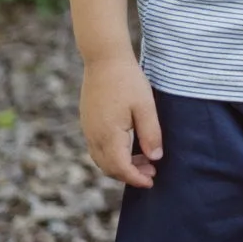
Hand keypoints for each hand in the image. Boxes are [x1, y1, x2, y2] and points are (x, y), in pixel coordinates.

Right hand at [80, 55, 161, 187]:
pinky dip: (113, 155)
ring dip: (121, 166)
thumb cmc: (128, 81)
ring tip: (145, 160)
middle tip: (152, 172)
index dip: (136, 178)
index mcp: (108, 135)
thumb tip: (155, 158)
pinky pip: (98, 148)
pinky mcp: (88, 122)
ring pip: (102, 159)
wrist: (104, 60)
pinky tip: (130, 147)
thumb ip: (151, 134)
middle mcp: (94, 136)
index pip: (120, 168)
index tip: (151, 181)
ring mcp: (88, 130)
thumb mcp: (145, 107)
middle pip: (109, 168)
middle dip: (130, 175)